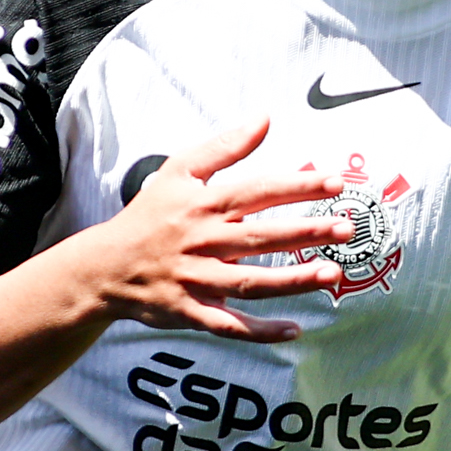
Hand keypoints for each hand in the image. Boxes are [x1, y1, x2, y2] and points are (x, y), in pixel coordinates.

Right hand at [87, 120, 350, 341]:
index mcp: (203, 205)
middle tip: (345, 227)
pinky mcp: (189, 311)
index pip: (256, 191)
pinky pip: (228, 325)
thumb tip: (265, 118)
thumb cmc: (149, 216)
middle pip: (260, 236)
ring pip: (249, 283)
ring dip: (291, 280)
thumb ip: (224, 146)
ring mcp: (195, 279)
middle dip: (305, 232)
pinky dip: (258, 331)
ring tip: (332, 274)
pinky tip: (293, 330)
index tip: (334, 182)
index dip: (296, 186)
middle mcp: (202, 241)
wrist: (105, 266)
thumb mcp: (178, 171)